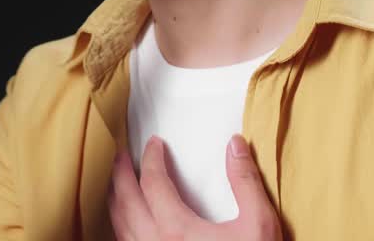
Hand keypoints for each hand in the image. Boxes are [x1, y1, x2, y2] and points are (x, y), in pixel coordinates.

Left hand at [108, 134, 280, 240]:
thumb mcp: (258, 224)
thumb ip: (244, 181)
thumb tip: (234, 144)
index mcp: (176, 230)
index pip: (153, 182)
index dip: (151, 158)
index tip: (154, 143)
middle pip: (124, 200)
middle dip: (120, 173)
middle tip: (121, 154)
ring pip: (118, 225)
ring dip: (115, 198)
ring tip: (118, 182)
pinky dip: (119, 226)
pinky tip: (126, 221)